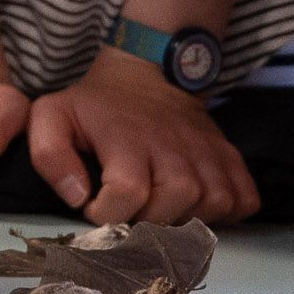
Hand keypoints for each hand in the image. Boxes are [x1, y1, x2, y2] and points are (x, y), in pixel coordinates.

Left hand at [29, 54, 261, 224]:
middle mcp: (173, 145)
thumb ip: (50, 156)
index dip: (107, 213)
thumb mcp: (53, 117)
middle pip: (173, 205)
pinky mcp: (230, 157)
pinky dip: (225, 213)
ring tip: (161, 207)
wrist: (148, 73)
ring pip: (211, 206)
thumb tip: (77, 196)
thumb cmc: (96, 105)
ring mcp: (207, 151)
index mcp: (127, 137)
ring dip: (185, 218)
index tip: (96, 206)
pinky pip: (243, 201)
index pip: (126, 194)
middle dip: (147, 221)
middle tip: (131, 210)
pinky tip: (196, 205)